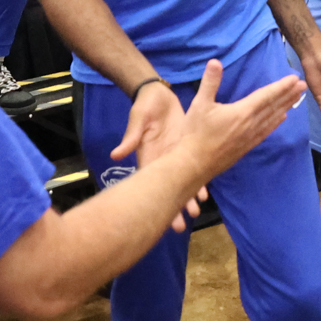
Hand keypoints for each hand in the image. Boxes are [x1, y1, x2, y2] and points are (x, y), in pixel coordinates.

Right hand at [113, 78, 195, 231]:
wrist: (157, 94)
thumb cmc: (145, 105)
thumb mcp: (137, 119)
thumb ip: (131, 137)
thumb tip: (116, 154)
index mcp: (149, 156)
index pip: (152, 182)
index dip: (156, 200)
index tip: (159, 216)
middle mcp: (162, 160)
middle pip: (168, 187)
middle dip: (173, 205)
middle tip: (180, 226)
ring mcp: (174, 155)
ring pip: (182, 180)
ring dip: (187, 196)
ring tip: (195, 213)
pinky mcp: (185, 147)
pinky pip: (192, 167)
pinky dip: (198, 180)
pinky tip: (204, 194)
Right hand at [179, 60, 304, 177]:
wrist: (194, 164)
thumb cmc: (195, 133)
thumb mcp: (199, 104)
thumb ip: (210, 82)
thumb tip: (215, 61)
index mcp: (243, 112)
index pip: (266, 96)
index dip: (281, 86)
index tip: (295, 79)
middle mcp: (251, 124)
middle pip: (274, 106)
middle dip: (289, 94)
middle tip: (304, 85)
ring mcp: (251, 137)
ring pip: (273, 119)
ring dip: (286, 106)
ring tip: (297, 98)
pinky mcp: (247, 147)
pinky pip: (267, 131)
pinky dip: (276, 123)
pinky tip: (282, 119)